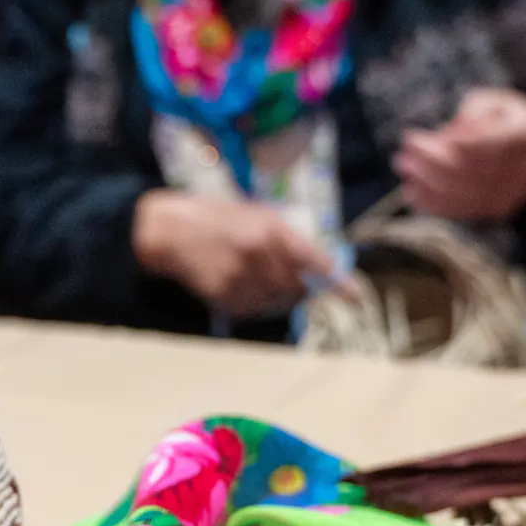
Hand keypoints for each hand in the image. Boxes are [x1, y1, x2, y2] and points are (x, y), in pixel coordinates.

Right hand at [132, 190, 331, 316]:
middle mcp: (258, 254)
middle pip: (298, 287)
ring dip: (280, 299)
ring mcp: (240, 278)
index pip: (315, 261)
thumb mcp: (256, 215)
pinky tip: (246, 289)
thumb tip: (317, 266)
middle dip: (302, 289)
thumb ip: (287, 239)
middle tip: (298, 285)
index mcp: (270, 229)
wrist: (169, 230)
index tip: (356, 299)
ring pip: (277, 302)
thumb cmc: (217, 218)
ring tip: (264, 282)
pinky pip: (254, 310)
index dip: (338, 282)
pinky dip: (257, 305)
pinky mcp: (223, 296)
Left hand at [393, 89, 525, 221]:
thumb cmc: (508, 119)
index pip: (491, 139)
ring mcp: (513, 192)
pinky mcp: (499, 208)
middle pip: (472, 168)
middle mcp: (525, 167)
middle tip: (403, 151)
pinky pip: (464, 209)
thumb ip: (473, 113)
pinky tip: (411, 193)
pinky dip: (435, 203)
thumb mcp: (495, 101)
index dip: (454, 141)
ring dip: (427, 182)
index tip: (419, 135)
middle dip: (431, 161)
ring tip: (403, 166)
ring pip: (465, 192)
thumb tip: (450, 136)